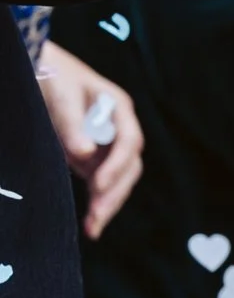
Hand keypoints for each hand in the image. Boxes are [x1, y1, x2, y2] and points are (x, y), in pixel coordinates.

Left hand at [36, 42, 139, 235]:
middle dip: (114, 193)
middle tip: (96, 218)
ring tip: (93, 228)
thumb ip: (72, 124)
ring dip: (109, 203)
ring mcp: (108, 144)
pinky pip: (102, 182)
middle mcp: (118, 128)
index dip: (117, 166)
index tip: (98, 186)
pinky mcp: (94, 157)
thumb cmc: (53, 75)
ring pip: (119, 179)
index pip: (129, 141)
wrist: (41, 69)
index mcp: (118, 107)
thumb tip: (84, 155)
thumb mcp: (60, 95)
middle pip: (129, 166)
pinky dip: (99, 201)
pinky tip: (90, 220)